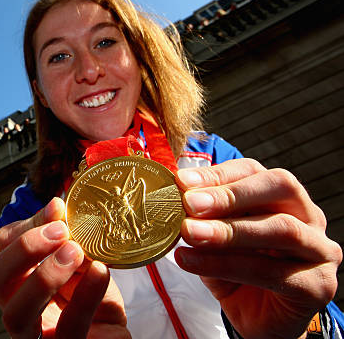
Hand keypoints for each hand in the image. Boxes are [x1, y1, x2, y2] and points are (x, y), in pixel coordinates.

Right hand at [0, 197, 129, 338]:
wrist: (116, 332)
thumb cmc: (92, 295)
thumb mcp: (80, 263)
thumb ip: (66, 239)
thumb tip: (56, 205)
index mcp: (18, 284)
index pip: (2, 250)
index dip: (25, 230)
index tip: (58, 212)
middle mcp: (19, 309)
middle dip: (24, 250)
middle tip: (62, 233)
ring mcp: (37, 336)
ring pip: (15, 315)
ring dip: (44, 277)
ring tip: (77, 252)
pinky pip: (69, 329)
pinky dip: (86, 296)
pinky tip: (101, 272)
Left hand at [175, 158, 341, 338]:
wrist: (259, 322)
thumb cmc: (236, 272)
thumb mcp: (214, 240)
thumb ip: (202, 218)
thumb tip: (174, 196)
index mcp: (282, 197)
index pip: (253, 171)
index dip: (218, 174)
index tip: (182, 182)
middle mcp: (308, 216)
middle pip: (279, 187)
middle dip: (230, 194)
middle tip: (190, 203)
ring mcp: (319, 250)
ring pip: (280, 229)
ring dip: (228, 230)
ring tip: (188, 232)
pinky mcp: (318, 285)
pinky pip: (270, 271)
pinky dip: (225, 264)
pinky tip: (191, 261)